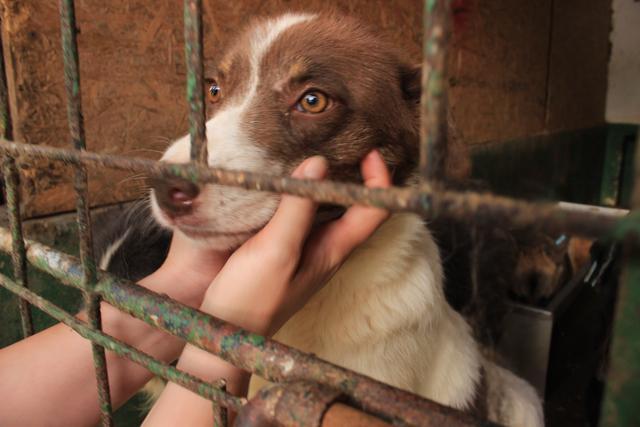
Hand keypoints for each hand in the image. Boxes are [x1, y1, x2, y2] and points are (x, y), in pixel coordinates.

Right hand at [201, 150, 391, 335]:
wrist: (225, 332)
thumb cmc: (251, 298)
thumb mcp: (276, 251)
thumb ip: (298, 208)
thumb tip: (319, 163)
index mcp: (333, 250)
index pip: (375, 212)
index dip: (380, 181)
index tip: (367, 151)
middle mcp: (325, 247)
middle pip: (357, 208)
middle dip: (358, 175)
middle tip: (348, 143)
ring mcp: (305, 248)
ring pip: (330, 209)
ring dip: (330, 182)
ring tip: (319, 152)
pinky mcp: (283, 247)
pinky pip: (303, 214)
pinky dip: (303, 193)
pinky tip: (287, 180)